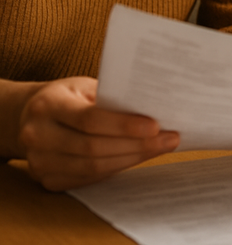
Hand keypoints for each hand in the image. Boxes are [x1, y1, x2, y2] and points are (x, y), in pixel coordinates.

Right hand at [14, 77, 178, 190]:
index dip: (124, 125)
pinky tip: (138, 157)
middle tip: (169, 138)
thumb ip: (110, 95)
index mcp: (48, 105)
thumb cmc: (67, 95)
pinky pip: (88, 178)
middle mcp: (38, 135)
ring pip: (93, 167)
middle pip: (93, 147)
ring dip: (132, 159)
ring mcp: (40, 162)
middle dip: (136, 145)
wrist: (29, 116)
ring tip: (161, 147)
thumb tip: (153, 105)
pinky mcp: (47, 179)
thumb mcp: (83, 85)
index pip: (89, 119)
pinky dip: (117, 168)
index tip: (155, 125)